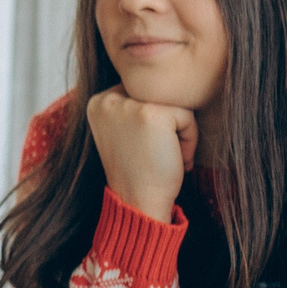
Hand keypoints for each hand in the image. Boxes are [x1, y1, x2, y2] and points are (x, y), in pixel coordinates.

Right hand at [86, 88, 197, 223]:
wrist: (138, 203)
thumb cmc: (138, 171)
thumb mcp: (124, 131)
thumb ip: (133, 106)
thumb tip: (164, 84)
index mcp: (98, 102)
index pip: (143, 92)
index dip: (151, 122)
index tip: (142, 149)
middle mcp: (107, 99)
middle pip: (159, 94)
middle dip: (166, 125)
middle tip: (153, 154)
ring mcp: (128, 105)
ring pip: (175, 104)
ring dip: (178, 133)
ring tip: (163, 156)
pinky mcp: (151, 115)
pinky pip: (187, 116)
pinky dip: (188, 141)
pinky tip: (172, 159)